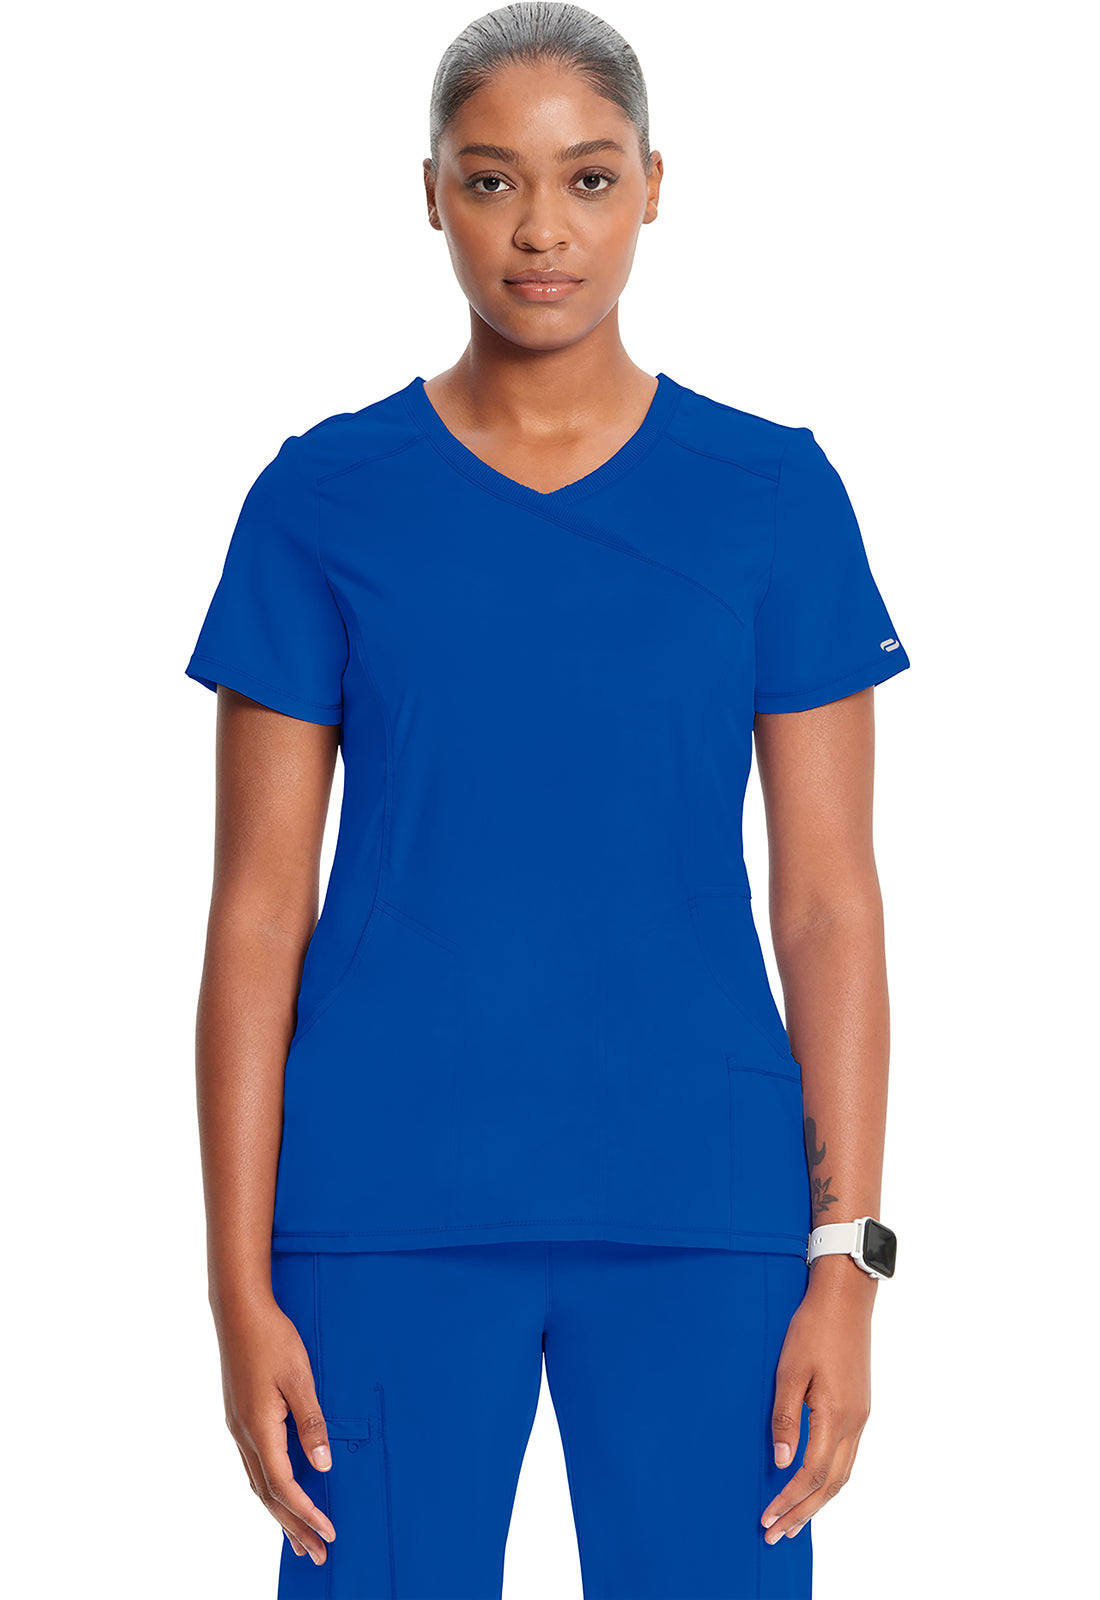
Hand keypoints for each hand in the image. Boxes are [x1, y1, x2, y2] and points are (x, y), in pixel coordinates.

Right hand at [215, 1292, 336, 1565]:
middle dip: (293, 1527)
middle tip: (316, 1554)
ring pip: (258, 1485)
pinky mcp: (239, 1419)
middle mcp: (243, 1435)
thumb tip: (322, 1466)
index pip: (284, 1485)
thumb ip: (311, 1423)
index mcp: (259, 1429)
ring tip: (298, 1539)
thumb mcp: (299, 1378)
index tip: (328, 1532)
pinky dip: (269, 1490)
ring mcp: (238, 1428)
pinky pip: (254, 1468)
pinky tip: (279, 1495)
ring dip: (280, 1514)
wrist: (239, 1311)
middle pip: (268, 1495)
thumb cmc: (273, 1339)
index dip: (307, 1512)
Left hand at [760, 1256, 874, 1543]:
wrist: (846, 1298)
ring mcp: (860, 1416)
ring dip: (818, 1500)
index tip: (766, 1518)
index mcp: (836, 1415)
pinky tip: (815, 1483)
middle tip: (776, 1534)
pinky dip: (830, 1479)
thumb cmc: (813, 1328)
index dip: (789, 1500)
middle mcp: (854, 1423)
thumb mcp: (789, 1370)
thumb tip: (781, 1463)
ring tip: (794, 1519)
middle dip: (803, 1512)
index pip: (812, 1474)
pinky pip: (847, 1457)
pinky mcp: (859, 1406)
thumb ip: (786, 1418)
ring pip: (843, 1474)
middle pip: (831, 1484)